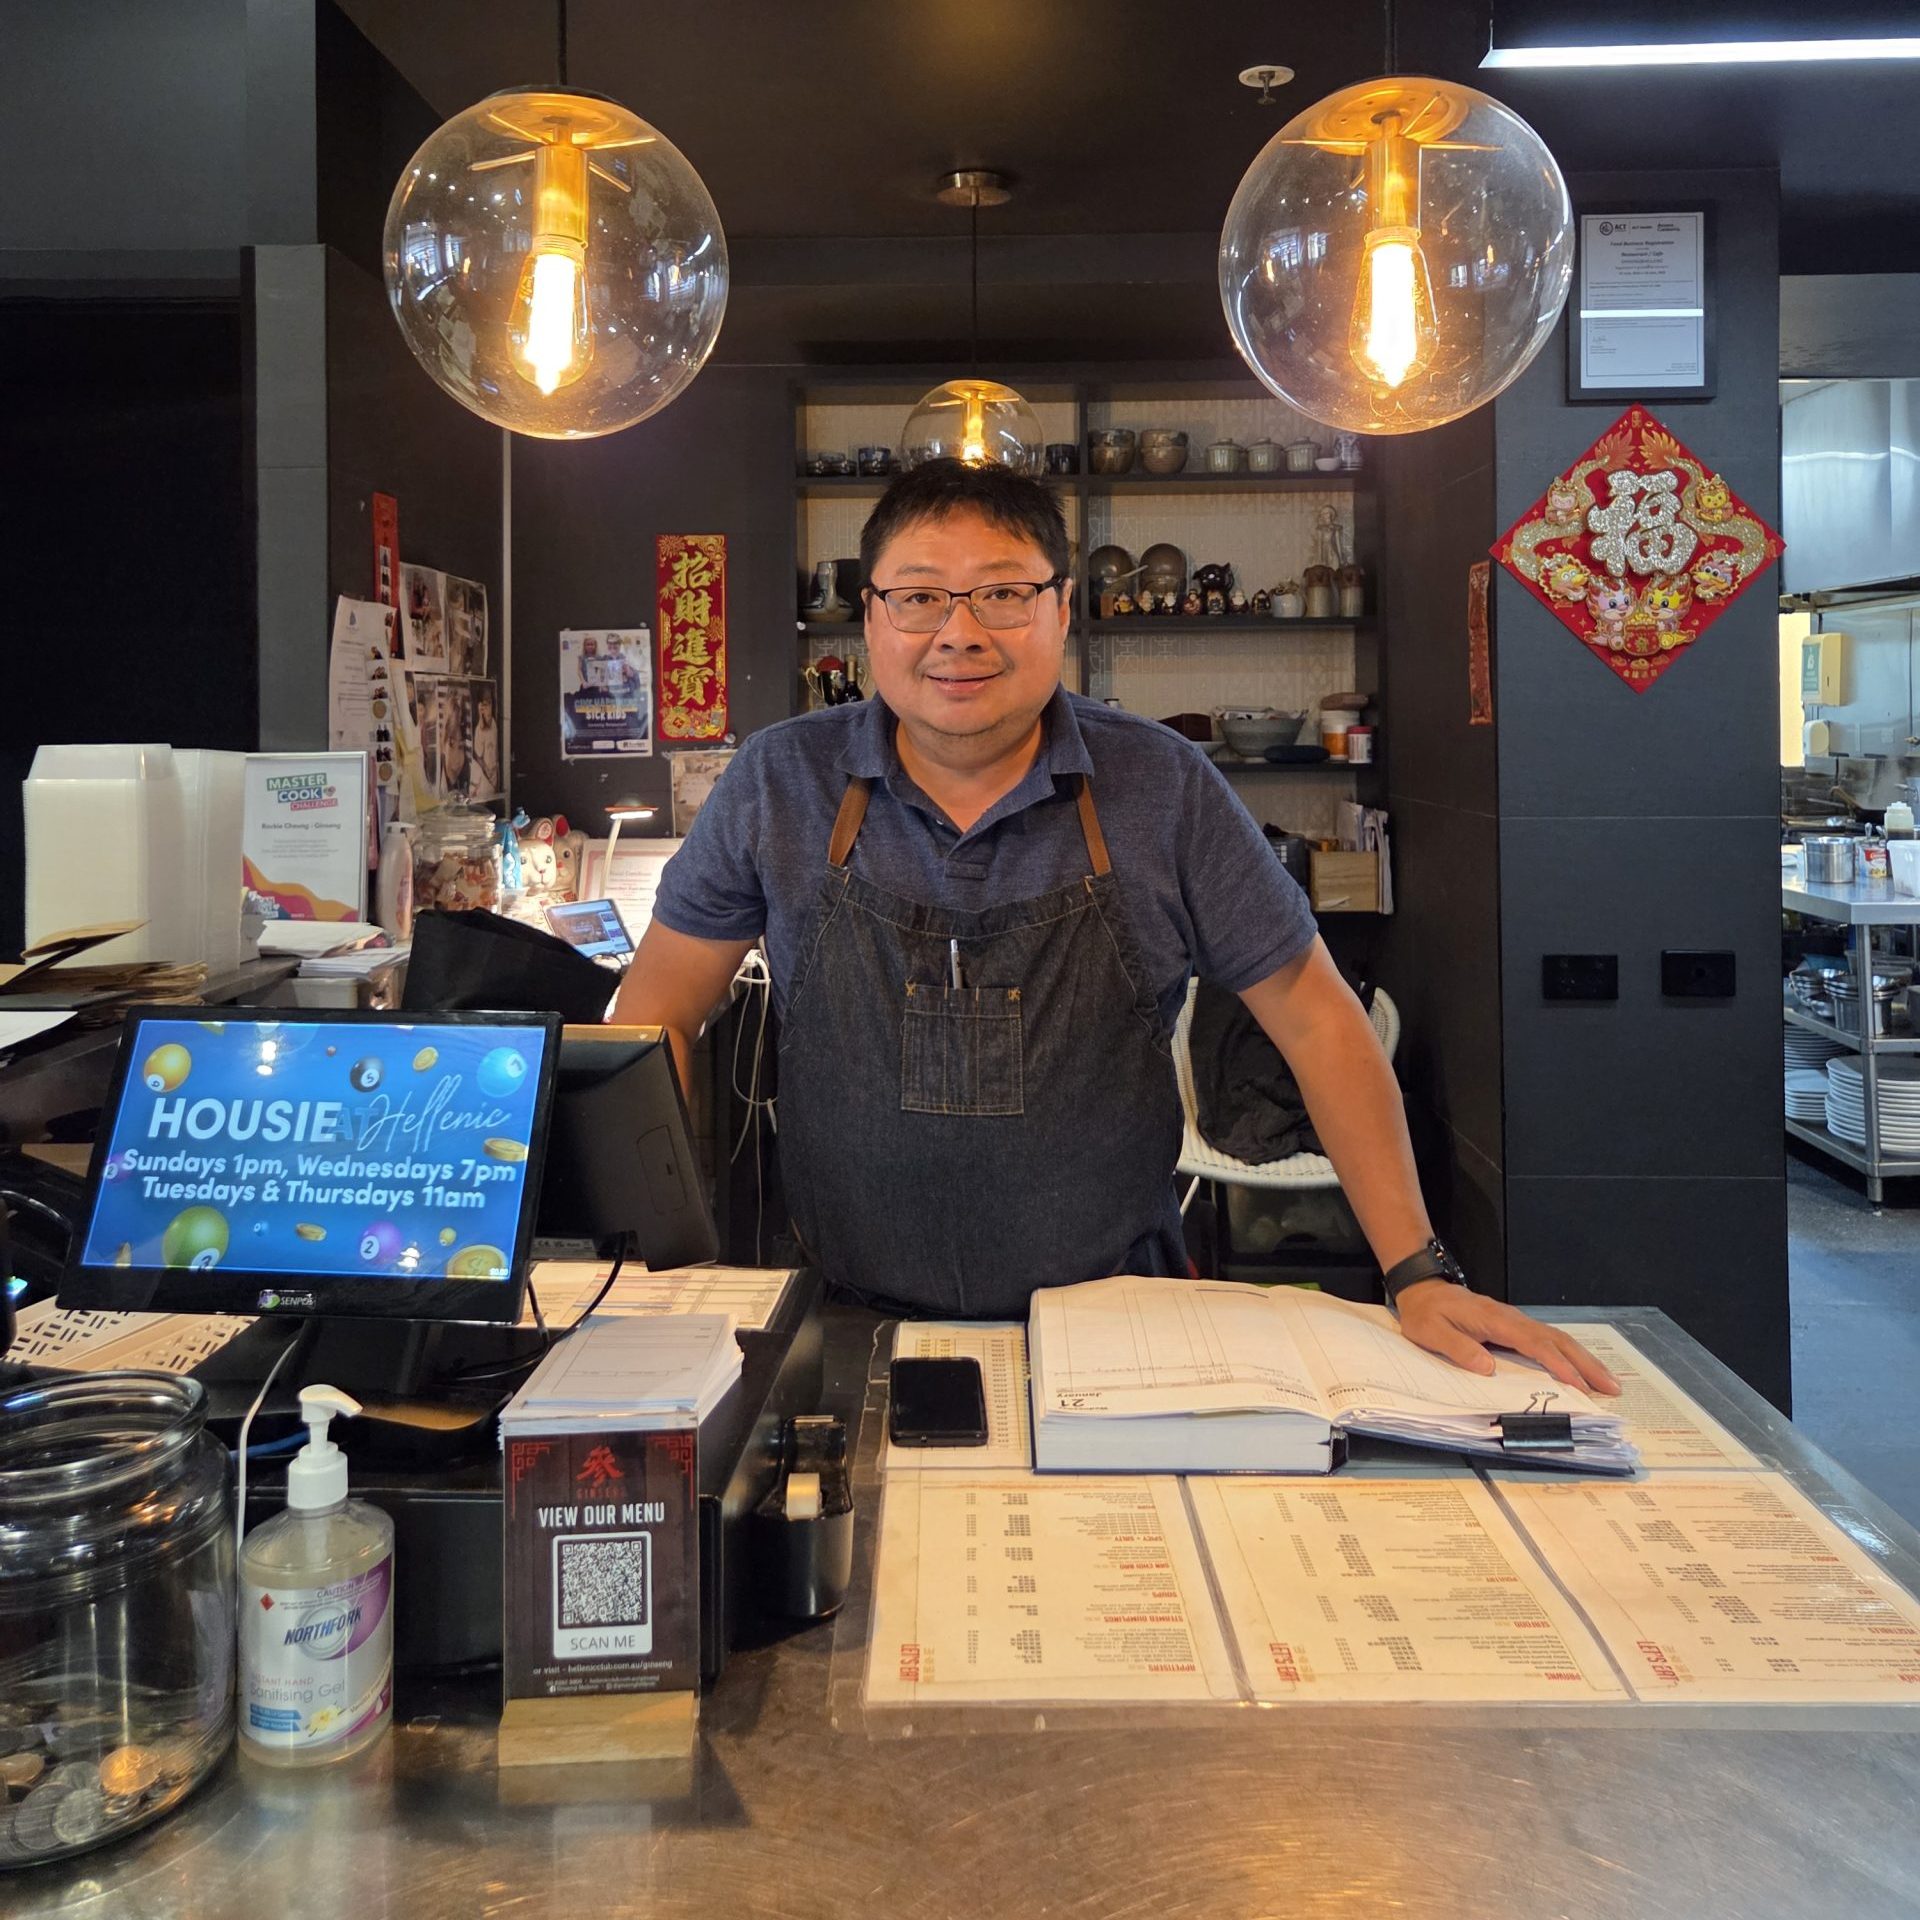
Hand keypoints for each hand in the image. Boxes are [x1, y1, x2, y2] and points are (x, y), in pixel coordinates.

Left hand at [1394, 1283, 1619, 1395]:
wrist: (1423, 1290)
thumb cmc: (1426, 1313)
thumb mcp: (1431, 1332)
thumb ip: (1458, 1348)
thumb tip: (1487, 1368)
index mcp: (1494, 1320)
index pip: (1534, 1344)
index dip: (1557, 1365)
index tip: (1577, 1385)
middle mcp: (1512, 1318)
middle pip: (1557, 1340)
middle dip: (1586, 1364)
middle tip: (1611, 1387)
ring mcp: (1516, 1321)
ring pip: (1558, 1339)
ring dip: (1584, 1359)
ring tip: (1607, 1382)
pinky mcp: (1515, 1326)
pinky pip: (1549, 1340)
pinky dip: (1570, 1354)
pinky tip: (1581, 1368)